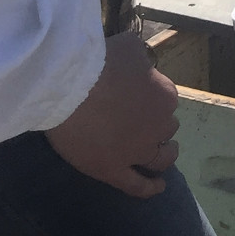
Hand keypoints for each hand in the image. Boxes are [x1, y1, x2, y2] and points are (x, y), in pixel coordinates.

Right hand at [44, 31, 180, 197]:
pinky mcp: (112, 169)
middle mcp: (159, 125)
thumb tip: (138, 61)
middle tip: (140, 122)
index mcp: (165, 95)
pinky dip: (150, 188)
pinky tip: (157, 188)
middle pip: (165, 127)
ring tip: (162, 155)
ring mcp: (137, 151)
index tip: (138, 96)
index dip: (152, 99)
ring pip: (160, 158)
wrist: (69, 86)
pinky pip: (137, 185)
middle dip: (156, 124)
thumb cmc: (99, 61)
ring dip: (163, 155)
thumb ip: (139, 56)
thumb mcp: (129, 46)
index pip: (165, 100)